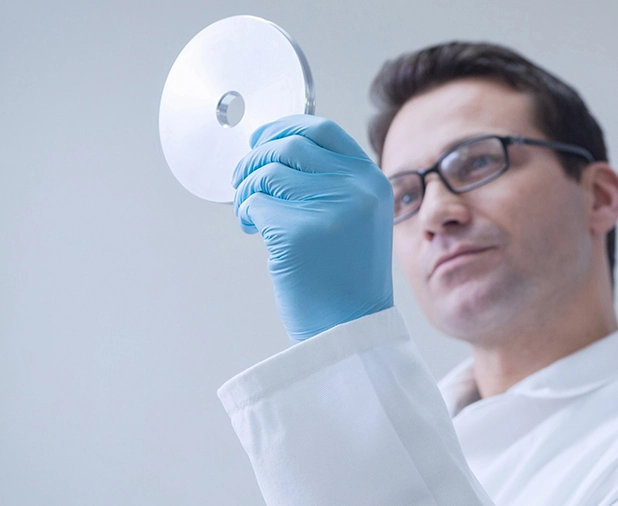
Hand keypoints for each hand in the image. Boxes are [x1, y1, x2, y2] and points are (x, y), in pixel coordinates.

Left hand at [232, 115, 393, 342]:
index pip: (323, 131)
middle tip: (244, 178)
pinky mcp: (298, 234)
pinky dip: (246, 212)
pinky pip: (256, 204)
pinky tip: (251, 229)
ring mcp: (329, 210)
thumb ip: (335, 182)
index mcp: (372, 182)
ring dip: (247, 187)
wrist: (350, 326)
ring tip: (248, 210)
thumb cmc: (347, 275)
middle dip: (256, 158)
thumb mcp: (360, 218)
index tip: (263, 139)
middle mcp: (356, 190)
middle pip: (290, 146)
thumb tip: (279, 149)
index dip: (286, 127)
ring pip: (267, 173)